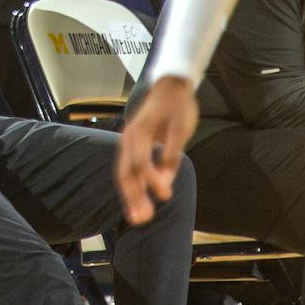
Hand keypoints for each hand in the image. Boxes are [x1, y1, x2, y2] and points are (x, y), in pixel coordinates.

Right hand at [116, 78, 198, 225]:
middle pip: (126, 172)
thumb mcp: (181, 128)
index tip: (166, 196)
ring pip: (123, 173)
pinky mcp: (132, 145)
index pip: (141, 162)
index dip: (152, 181)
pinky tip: (137, 200)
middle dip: (133, 197)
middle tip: (141, 219)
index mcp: (140, 131)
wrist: (171, 85)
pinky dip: (131, 186)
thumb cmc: (178, 105)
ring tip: (137, 217)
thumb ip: (171, 154)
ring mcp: (128, 141)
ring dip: (130, 196)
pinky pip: (127, 169)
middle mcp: (129, 138)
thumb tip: (166, 180)